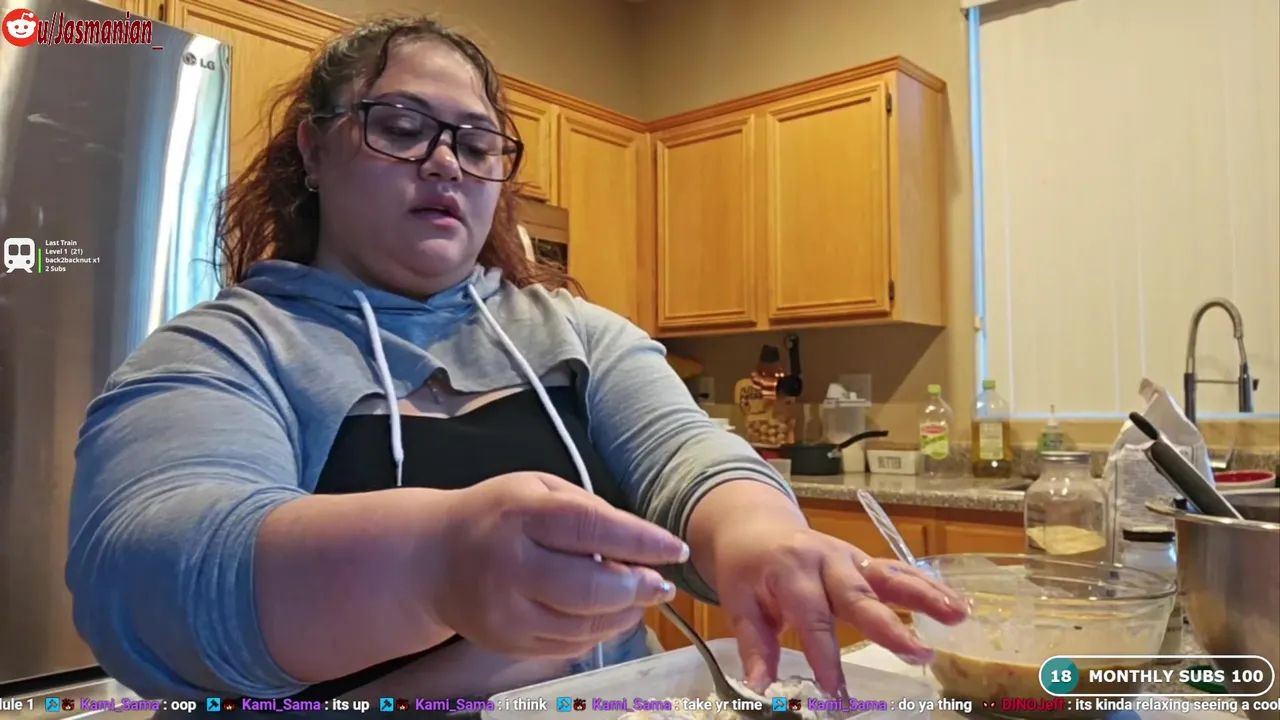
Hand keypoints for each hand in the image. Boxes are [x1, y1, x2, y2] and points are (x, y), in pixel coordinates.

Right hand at [428, 472, 685, 657]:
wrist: (430, 559)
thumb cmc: (495, 515)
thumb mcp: (536, 488)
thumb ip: (585, 509)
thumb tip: (638, 543)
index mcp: (520, 514)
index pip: (591, 528)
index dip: (641, 541)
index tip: (675, 549)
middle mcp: (510, 565)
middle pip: (589, 588)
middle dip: (637, 587)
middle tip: (662, 584)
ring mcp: (507, 612)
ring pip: (584, 625)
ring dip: (625, 614)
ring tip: (642, 597)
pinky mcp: (508, 643)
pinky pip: (569, 645)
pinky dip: (601, 632)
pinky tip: (614, 614)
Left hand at [708, 520, 967, 695]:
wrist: (755, 527)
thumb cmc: (747, 569)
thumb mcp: (739, 604)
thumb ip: (755, 647)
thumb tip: (759, 691)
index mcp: (790, 570)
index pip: (812, 617)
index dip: (824, 655)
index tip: (834, 690)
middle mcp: (826, 560)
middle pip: (859, 593)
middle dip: (889, 624)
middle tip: (918, 652)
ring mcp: (849, 557)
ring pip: (889, 575)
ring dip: (925, 595)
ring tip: (958, 615)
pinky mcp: (865, 561)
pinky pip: (899, 571)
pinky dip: (930, 586)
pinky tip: (959, 603)